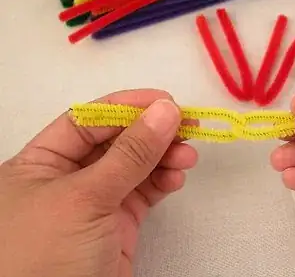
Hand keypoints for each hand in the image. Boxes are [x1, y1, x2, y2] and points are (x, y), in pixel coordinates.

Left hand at [0, 89, 197, 276]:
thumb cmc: (46, 257)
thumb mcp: (85, 198)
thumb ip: (129, 154)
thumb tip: (166, 110)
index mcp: (41, 163)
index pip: (88, 121)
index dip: (127, 106)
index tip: (166, 101)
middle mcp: (68, 178)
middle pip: (116, 141)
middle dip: (152, 132)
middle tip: (188, 126)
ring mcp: (95, 202)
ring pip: (135, 166)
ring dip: (164, 157)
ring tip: (189, 156)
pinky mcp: (118, 224)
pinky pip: (144, 192)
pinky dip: (163, 182)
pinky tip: (177, 178)